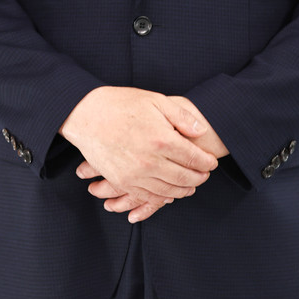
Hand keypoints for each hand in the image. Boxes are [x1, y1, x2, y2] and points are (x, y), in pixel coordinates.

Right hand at [60, 87, 218, 220]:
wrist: (86, 114)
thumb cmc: (121, 104)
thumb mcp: (155, 100)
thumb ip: (181, 117)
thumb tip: (201, 131)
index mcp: (162, 139)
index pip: (194, 158)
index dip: (206, 162)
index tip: (212, 162)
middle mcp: (151, 161)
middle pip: (184, 177)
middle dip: (199, 178)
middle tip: (205, 176)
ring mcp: (135, 175)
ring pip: (168, 190)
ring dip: (183, 190)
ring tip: (191, 186)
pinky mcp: (122, 181)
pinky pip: (147, 197)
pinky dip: (162, 198)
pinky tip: (169, 194)